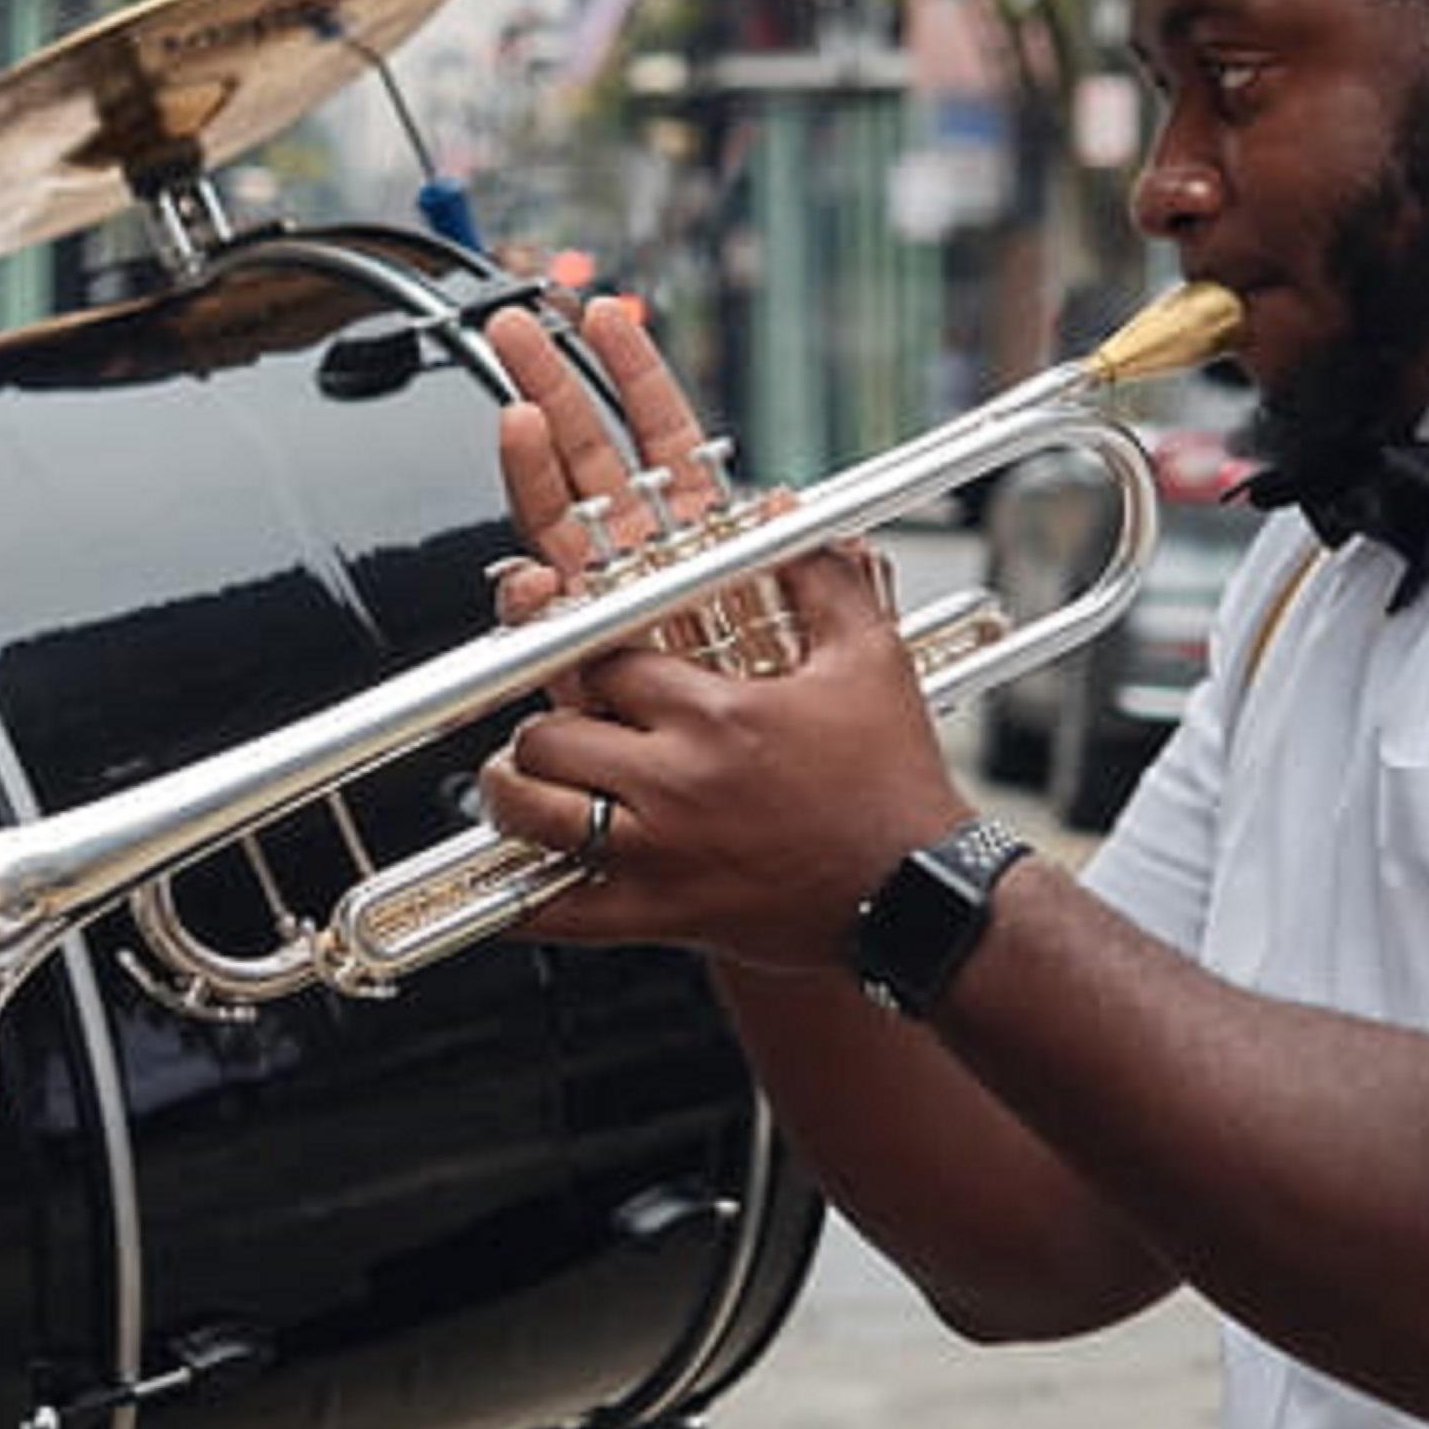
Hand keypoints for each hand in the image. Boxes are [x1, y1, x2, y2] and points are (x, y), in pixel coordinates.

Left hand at [467, 290, 954, 973]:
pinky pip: (561, 913)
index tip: (586, 654)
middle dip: (542, 725)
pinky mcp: (661, 915)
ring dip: (514, 793)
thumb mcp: (870, 660)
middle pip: (550, 734)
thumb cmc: (892, 783)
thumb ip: (823, 578)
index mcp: (715, 711)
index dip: (584, 651)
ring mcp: (661, 852)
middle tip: (556, 723)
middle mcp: (675, 780)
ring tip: (522, 781)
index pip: (602, 660)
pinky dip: (523, 900)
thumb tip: (786, 513)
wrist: (915, 893)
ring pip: (536, 812)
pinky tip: (513, 880)